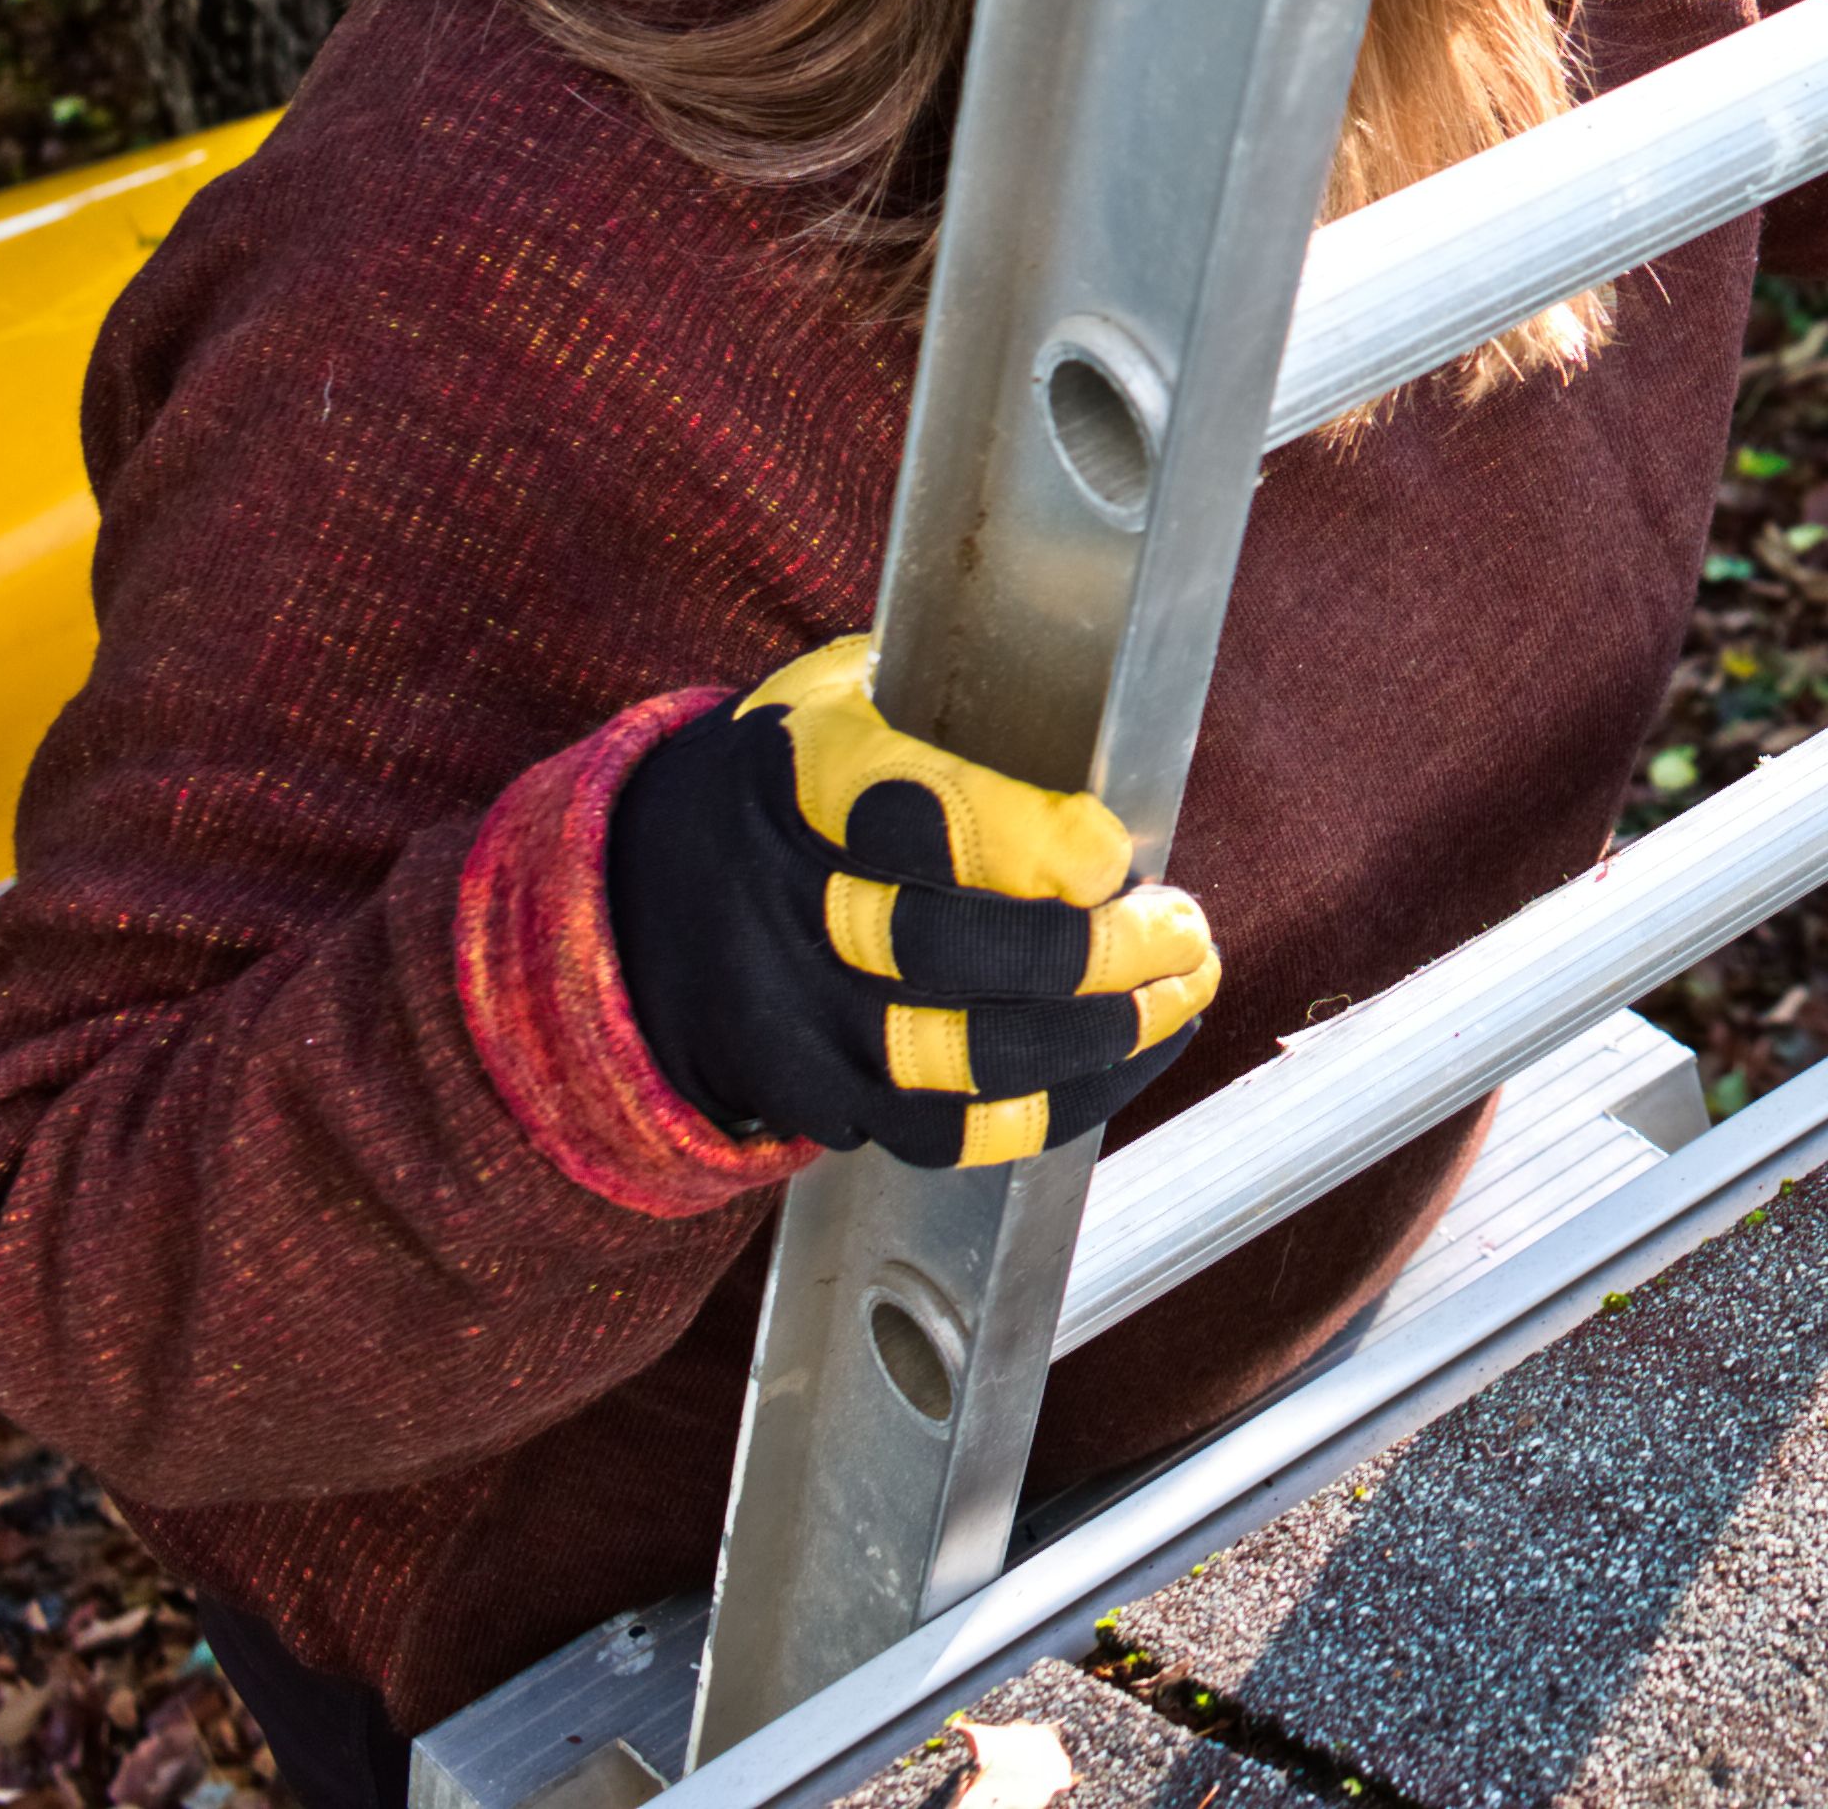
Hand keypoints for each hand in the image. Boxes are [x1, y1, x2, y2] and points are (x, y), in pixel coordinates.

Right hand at [603, 639, 1219, 1170]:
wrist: (644, 894)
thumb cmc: (805, 781)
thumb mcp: (846, 698)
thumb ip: (954, 703)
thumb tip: (1117, 720)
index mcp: (800, 773)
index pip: (904, 814)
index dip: (1020, 841)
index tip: (1111, 851)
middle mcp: (783, 900)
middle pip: (941, 951)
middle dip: (1090, 953)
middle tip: (1182, 929)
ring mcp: (793, 1012)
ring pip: (956, 1057)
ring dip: (1098, 1035)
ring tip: (1182, 991)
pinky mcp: (814, 1097)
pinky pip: (948, 1129)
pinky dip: (1060, 1101)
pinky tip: (1132, 1052)